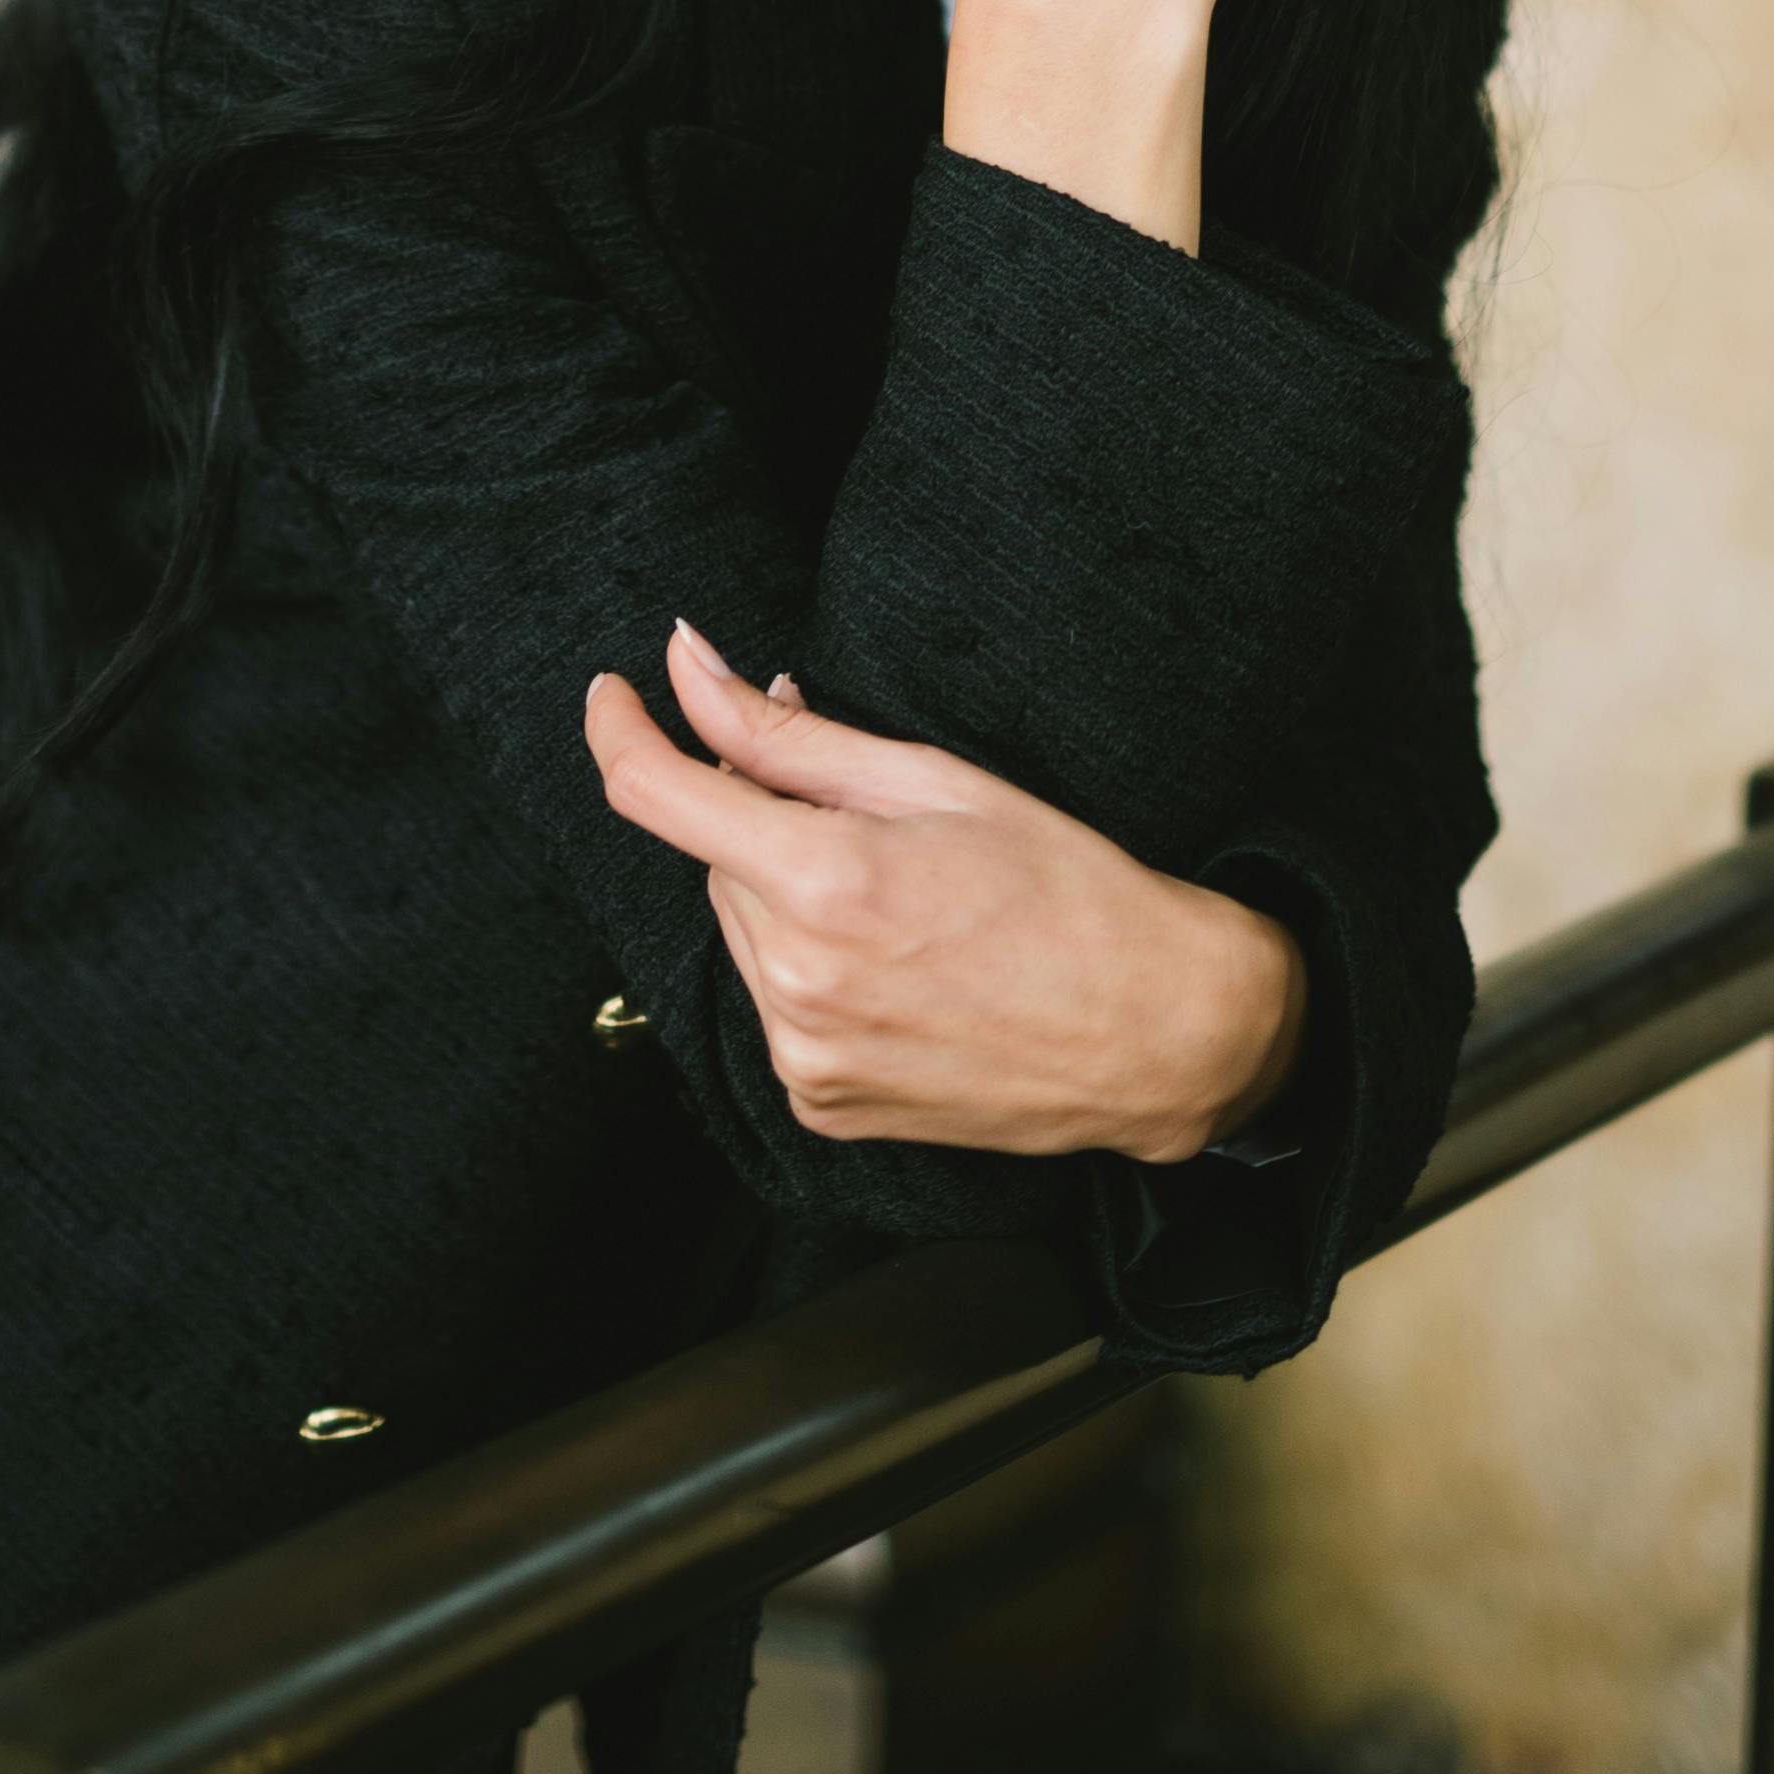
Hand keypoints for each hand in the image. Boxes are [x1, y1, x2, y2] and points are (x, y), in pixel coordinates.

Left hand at [583, 619, 1307, 1164]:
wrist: (1159, 1033)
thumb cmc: (1067, 888)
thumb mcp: (932, 779)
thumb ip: (787, 733)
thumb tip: (686, 666)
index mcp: (824, 885)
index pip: (656, 795)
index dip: (620, 729)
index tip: (614, 692)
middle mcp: (798, 984)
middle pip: (719, 861)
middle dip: (765, 817)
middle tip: (866, 810)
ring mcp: (807, 1059)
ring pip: (744, 931)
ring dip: (787, 894)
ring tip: (905, 896)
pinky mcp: (822, 1108)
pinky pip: (777, 1004)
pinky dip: (810, 966)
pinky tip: (898, 961)